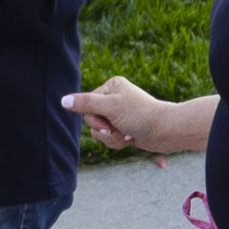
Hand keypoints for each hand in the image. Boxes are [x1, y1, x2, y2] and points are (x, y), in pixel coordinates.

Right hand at [63, 75, 178, 153]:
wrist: (165, 132)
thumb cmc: (140, 115)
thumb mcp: (110, 107)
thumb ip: (86, 104)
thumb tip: (63, 100)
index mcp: (111, 86)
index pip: (87, 104)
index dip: (95, 118)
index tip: (109, 120)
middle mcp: (114, 98)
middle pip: (91, 120)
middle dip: (105, 130)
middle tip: (120, 128)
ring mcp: (118, 114)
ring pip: (99, 132)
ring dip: (112, 138)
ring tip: (128, 135)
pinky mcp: (123, 127)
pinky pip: (109, 138)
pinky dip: (118, 142)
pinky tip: (130, 139)